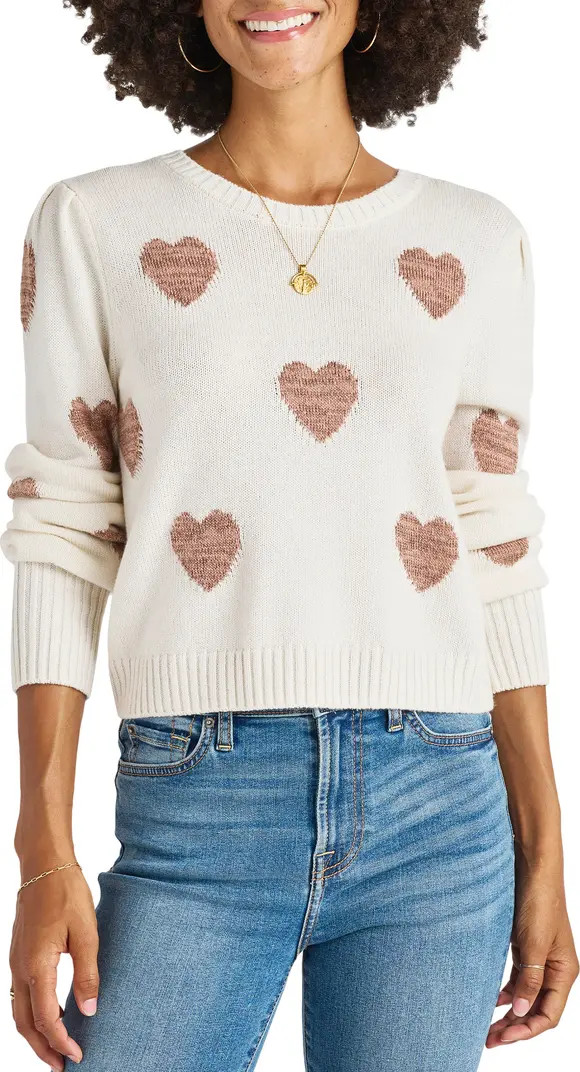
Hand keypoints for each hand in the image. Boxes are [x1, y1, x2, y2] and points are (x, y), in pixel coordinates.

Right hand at [10, 864, 98, 1069]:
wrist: (44, 865)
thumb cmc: (67, 893)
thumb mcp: (86, 932)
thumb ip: (87, 974)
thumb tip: (89, 1011)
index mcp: (36, 966)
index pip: (46, 1019)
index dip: (61, 1042)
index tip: (78, 1057)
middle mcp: (20, 968)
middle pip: (25, 1024)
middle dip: (43, 1049)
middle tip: (63, 1068)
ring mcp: (16, 962)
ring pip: (19, 1011)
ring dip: (36, 1034)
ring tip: (58, 1048)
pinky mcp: (19, 954)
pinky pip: (21, 995)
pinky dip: (34, 1014)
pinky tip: (55, 1014)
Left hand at [486, 854, 577, 1047]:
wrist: (532, 868)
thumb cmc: (539, 901)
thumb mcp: (533, 944)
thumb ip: (528, 980)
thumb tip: (520, 1012)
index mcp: (564, 972)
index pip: (548, 1014)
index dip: (526, 1029)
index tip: (503, 1036)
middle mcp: (554, 969)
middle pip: (536, 1009)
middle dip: (515, 1027)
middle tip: (489, 1039)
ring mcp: (539, 959)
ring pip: (525, 996)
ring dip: (509, 1012)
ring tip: (487, 1026)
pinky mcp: (526, 948)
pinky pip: (518, 979)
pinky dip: (506, 992)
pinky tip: (492, 999)